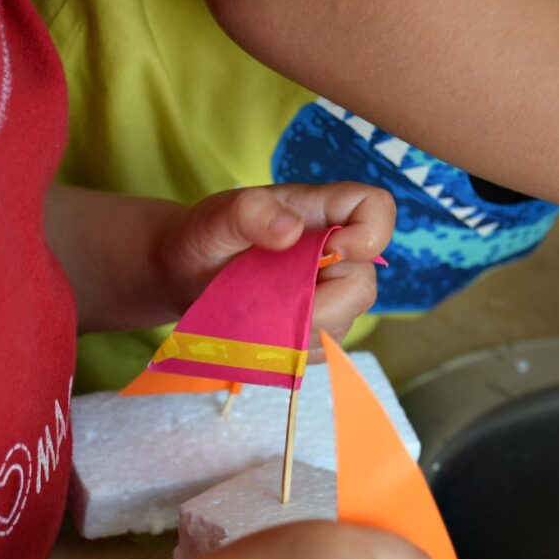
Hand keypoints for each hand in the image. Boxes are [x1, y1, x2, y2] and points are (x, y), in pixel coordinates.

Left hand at [156, 183, 394, 342]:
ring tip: (257, 314)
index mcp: (320, 212)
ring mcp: (327, 292)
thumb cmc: (204, 235)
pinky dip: (292, 349)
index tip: (333, 251)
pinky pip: (321, 349)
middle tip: (274, 303)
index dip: (370, 235)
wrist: (182, 273)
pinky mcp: (314, 326)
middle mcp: (332, 252)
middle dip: (324, 305)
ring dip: (300, 330)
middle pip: (364, 283)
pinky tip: (263, 333)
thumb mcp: (216, 217)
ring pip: (343, 323)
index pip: (375, 209)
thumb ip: (250, 213)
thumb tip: (289, 230)